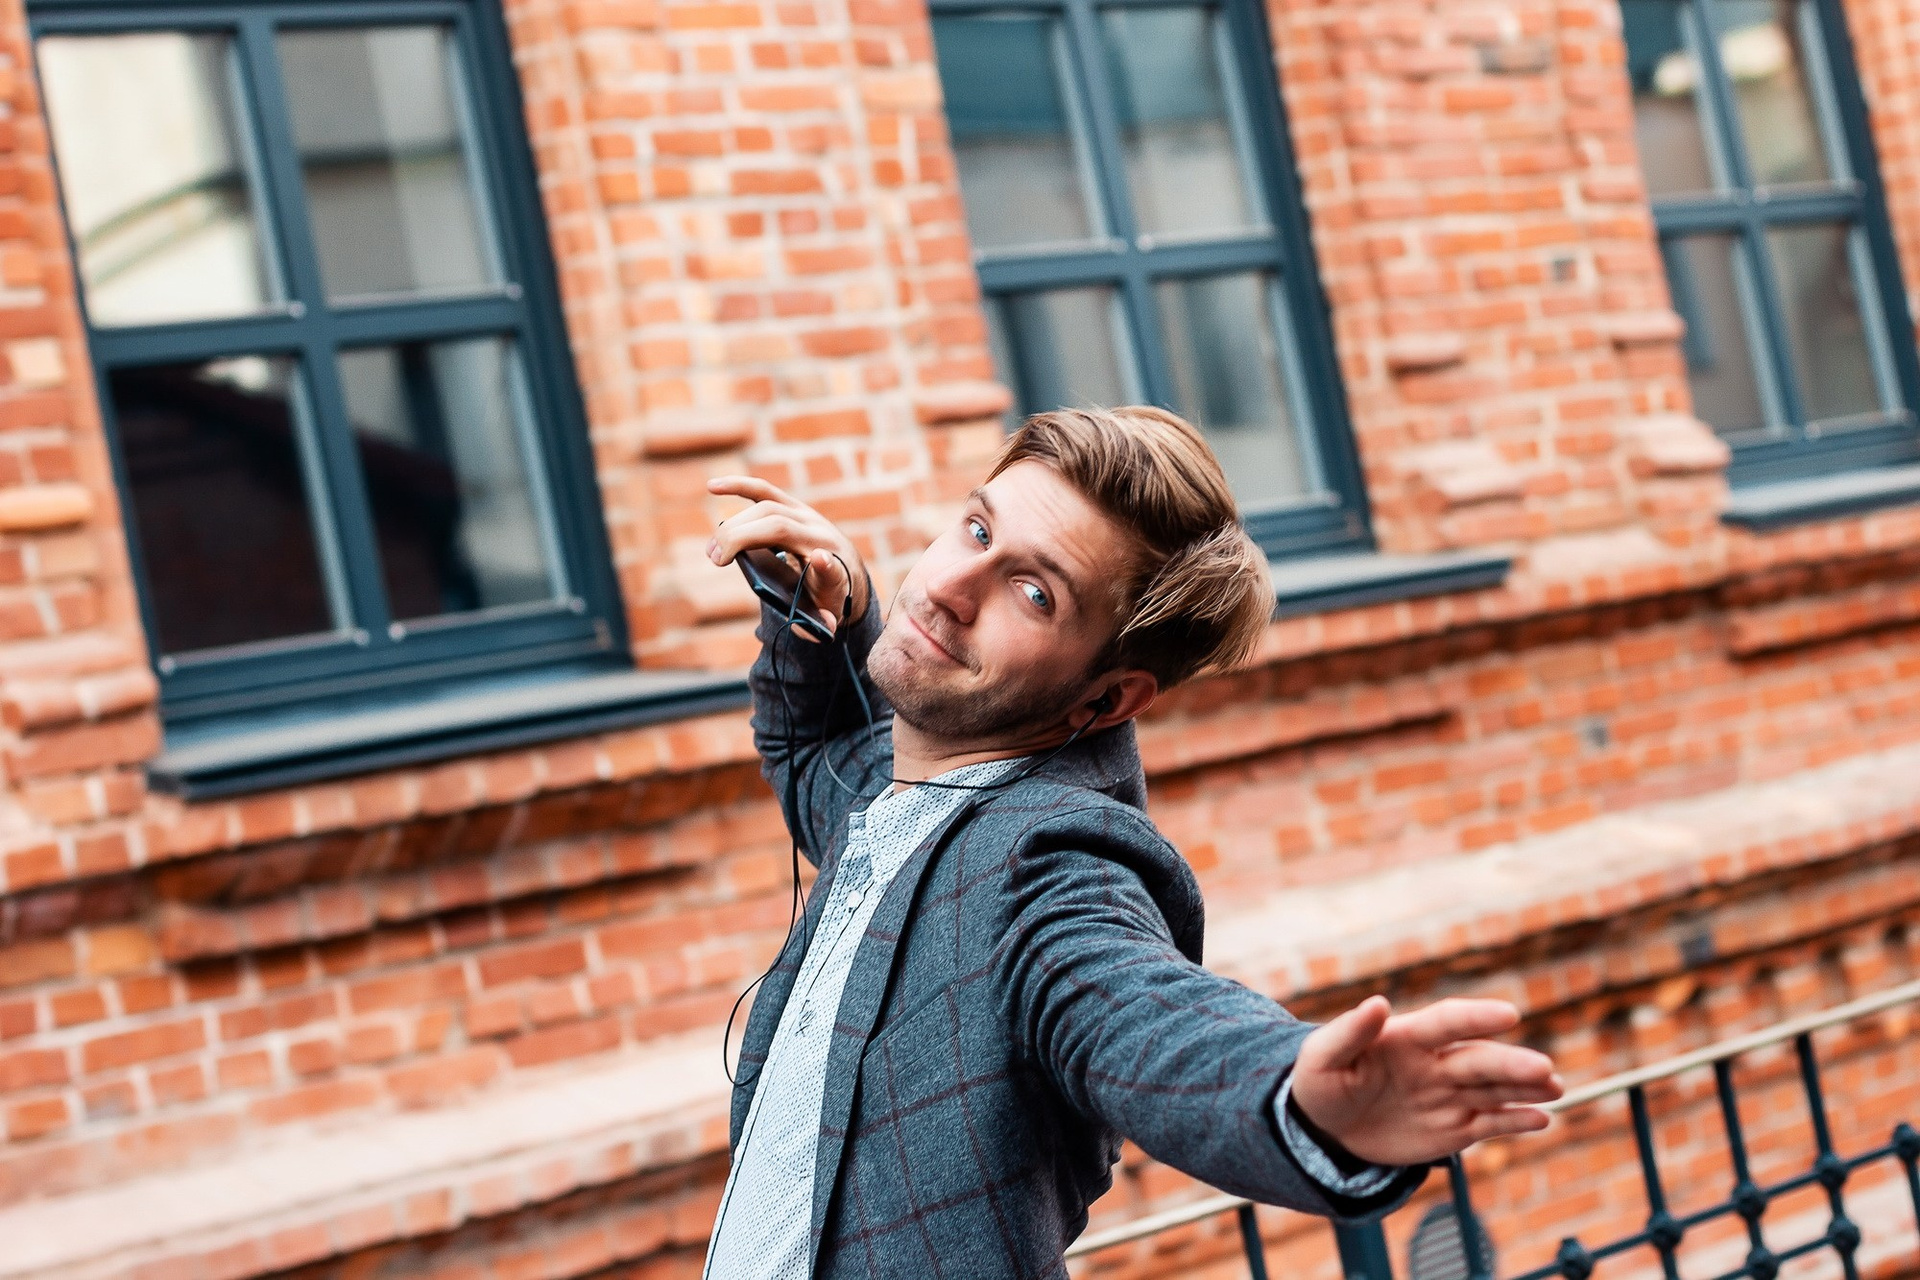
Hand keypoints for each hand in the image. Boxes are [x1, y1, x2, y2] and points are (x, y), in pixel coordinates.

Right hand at [707, 475, 870, 639]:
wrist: (846, 571)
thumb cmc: (829, 596)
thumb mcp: (829, 615)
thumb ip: (822, 623)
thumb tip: (824, 626)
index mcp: (835, 567)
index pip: (833, 567)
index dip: (826, 564)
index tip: (821, 558)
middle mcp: (821, 535)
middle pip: (779, 526)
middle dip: (741, 538)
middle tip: (716, 560)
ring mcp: (806, 516)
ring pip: (767, 507)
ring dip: (734, 525)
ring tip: (712, 550)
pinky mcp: (793, 507)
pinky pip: (764, 492)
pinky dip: (738, 487)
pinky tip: (713, 487)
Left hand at [1290, 996, 1560, 1165]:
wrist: (1325, 1129)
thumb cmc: (1321, 1083)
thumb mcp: (1323, 1057)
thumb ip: (1349, 1031)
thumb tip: (1377, 1002)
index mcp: (1407, 1037)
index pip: (1447, 1022)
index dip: (1476, 1018)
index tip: (1508, 1015)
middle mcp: (1435, 1063)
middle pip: (1480, 1060)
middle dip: (1513, 1064)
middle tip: (1544, 1070)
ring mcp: (1448, 1096)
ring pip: (1495, 1089)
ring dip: (1526, 1088)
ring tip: (1556, 1087)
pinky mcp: (1454, 1129)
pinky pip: (1489, 1124)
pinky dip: (1516, 1121)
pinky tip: (1541, 1119)